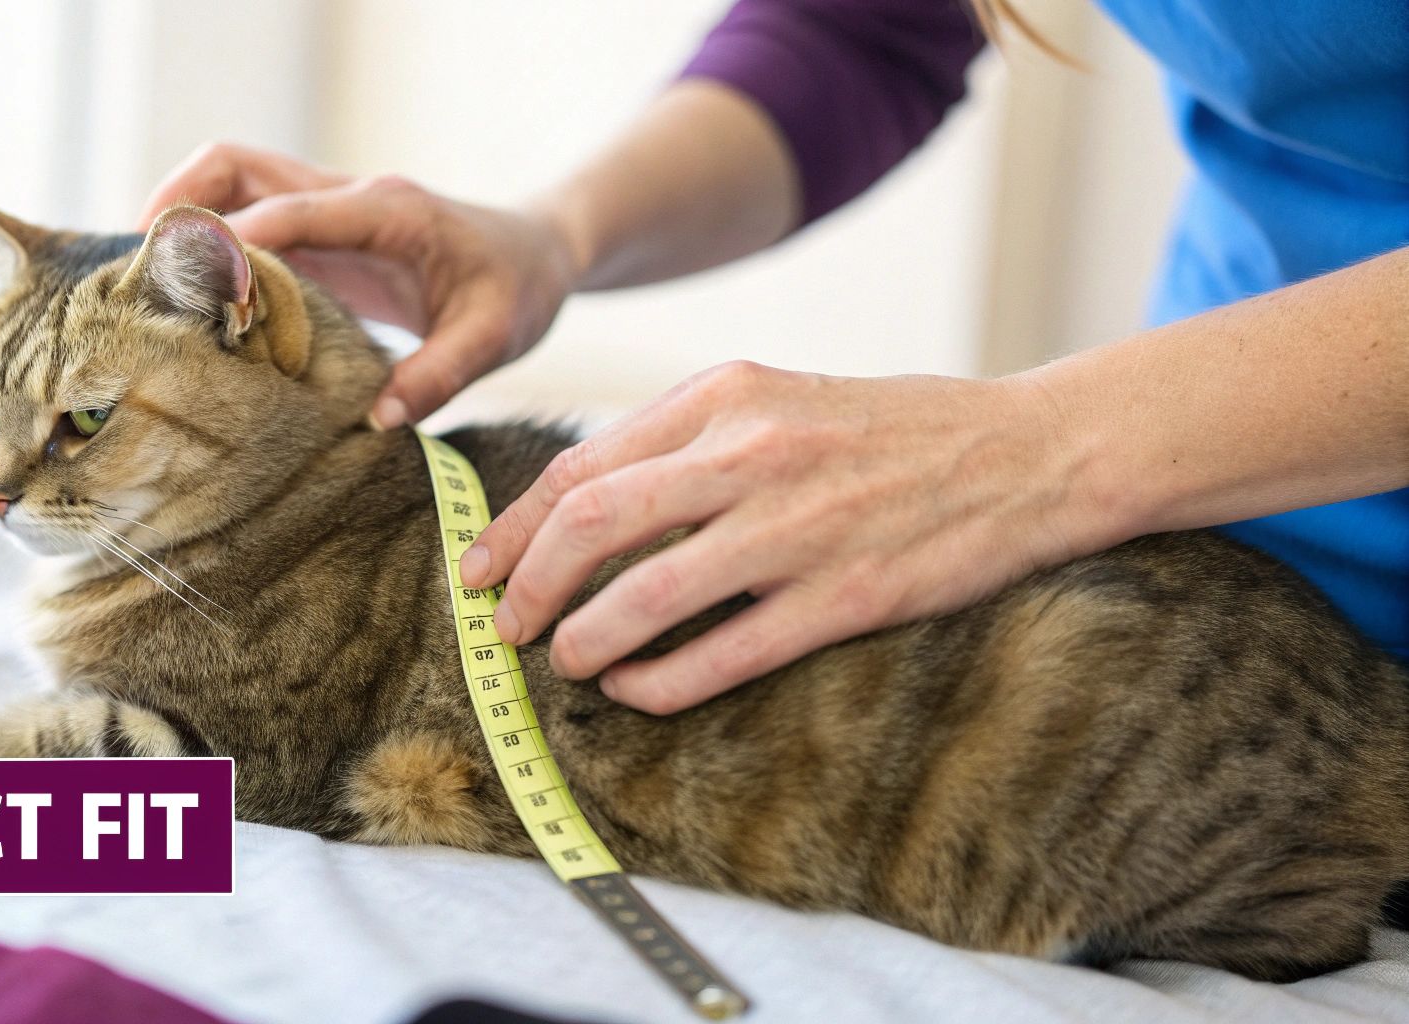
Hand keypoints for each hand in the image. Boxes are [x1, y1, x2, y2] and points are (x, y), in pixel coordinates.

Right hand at [140, 143, 580, 426]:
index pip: (294, 210)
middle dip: (180, 204)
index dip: (238, 243)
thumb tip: (378, 420)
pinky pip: (249, 218)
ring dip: (182, 215)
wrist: (537, 255)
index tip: (191, 288)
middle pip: (238, 166)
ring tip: (143, 281)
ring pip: (233, 180)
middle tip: (138, 270)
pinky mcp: (322, 232)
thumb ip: (440, 376)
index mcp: (389, 210)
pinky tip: (186, 296)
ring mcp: (330, 208)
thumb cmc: (519, 290)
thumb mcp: (495, 339)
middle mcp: (350, 195)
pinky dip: (208, 241)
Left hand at [458, 361, 1106, 713]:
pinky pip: (725, 652)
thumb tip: (583, 501)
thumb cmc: (890, 429)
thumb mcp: (778, 397)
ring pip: (647, 593)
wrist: (1026, 452)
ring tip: (565, 662)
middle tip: (505, 626)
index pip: (580, 466)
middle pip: (592, 523)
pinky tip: (634, 689)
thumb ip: (686, 438)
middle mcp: (752, 452)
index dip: (515, 528)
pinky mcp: (845, 595)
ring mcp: (799, 526)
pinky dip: (661, 680)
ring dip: (584, 639)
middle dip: (528, 585)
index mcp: (726, 394)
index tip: (483, 569)